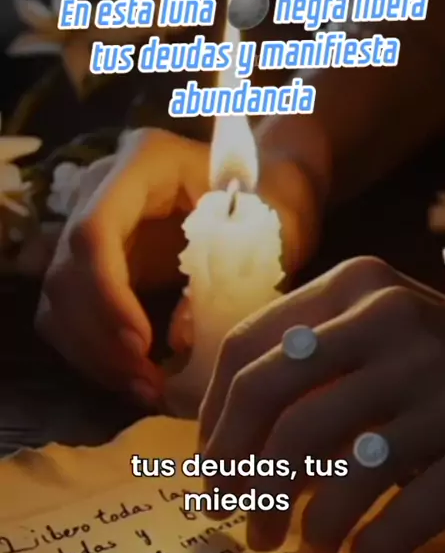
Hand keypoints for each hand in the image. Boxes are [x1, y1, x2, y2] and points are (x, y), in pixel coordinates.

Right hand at [35, 128, 320, 406]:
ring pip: (58, 300)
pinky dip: (94, 354)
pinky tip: (134, 379)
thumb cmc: (277, 200)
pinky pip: (69, 315)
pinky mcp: (95, 264)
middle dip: (100, 338)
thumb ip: (229, 272)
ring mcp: (93, 227)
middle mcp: (102, 190)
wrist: (270, 189)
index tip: (142, 345)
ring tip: (144, 390)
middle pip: (66, 271)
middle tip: (146, 384)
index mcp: (143, 162)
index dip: (106, 295)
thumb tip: (179, 340)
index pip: (94, 231)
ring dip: (92, 354)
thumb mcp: (270, 229)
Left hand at [199, 257, 444, 552]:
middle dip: (237, 470)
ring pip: (339, 467)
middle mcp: (395, 324)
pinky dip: (373, 548)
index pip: (246, 349)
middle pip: (276, 402)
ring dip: (306, 526)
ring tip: (300, 551)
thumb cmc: (429, 360)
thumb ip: (297, 366)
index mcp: (353, 287)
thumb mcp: (367, 331)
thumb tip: (213, 455)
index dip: (213, 418)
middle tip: (227, 515)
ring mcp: (444, 387)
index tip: (209, 468)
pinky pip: (410, 513)